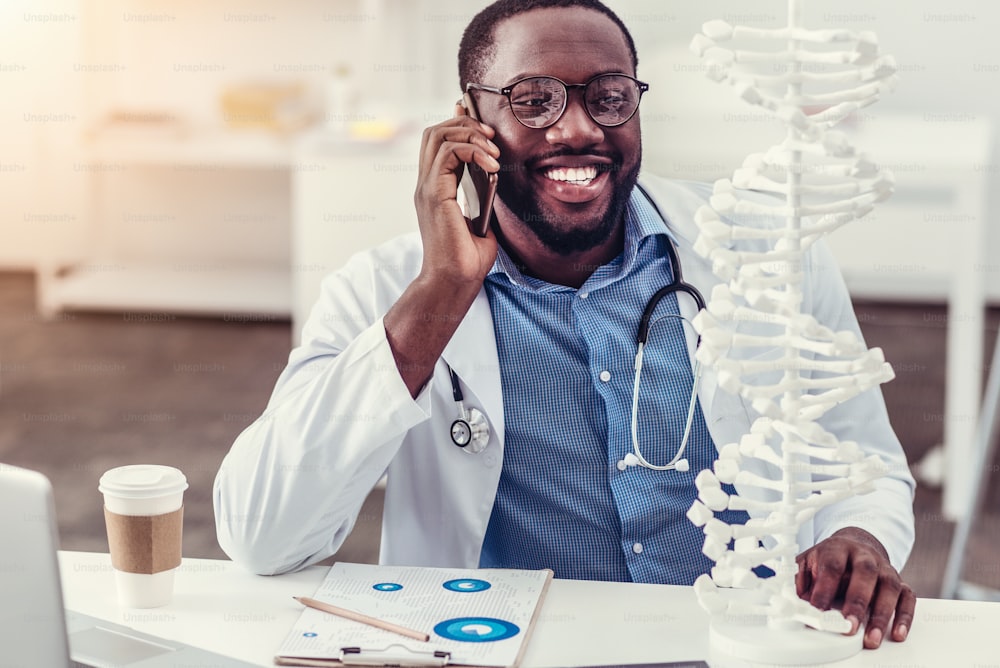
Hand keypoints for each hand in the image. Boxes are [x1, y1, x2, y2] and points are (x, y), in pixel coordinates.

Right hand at [413, 102, 501, 287]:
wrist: (455, 282)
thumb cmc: (468, 261)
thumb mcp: (481, 222)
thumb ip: (482, 199)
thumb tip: (493, 180)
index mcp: (434, 190)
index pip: (437, 143)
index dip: (457, 124)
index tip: (481, 120)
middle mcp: (425, 185)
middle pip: (434, 132)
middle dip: (465, 124)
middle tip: (492, 137)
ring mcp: (427, 188)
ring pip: (439, 135)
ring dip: (471, 135)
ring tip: (494, 152)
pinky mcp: (435, 194)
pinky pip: (449, 153)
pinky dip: (473, 151)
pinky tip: (492, 165)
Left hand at [796, 527, 915, 648]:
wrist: (854, 545)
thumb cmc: (828, 560)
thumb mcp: (807, 564)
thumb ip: (798, 582)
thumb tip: (792, 605)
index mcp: (837, 548)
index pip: (832, 565)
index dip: (825, 588)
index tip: (818, 611)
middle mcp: (864, 556)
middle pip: (865, 573)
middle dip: (857, 601)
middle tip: (849, 627)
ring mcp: (884, 568)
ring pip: (889, 586)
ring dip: (882, 614)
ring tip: (871, 638)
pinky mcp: (899, 582)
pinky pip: (908, 597)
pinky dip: (905, 616)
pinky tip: (897, 633)